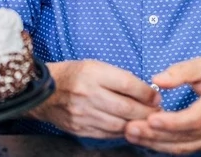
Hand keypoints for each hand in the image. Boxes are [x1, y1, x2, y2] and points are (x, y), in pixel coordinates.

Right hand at [30, 60, 160, 138]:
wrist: (43, 91)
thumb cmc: (72, 75)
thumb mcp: (94, 66)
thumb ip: (119, 78)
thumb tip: (146, 93)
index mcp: (92, 73)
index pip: (128, 84)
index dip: (147, 93)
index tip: (156, 97)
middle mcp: (87, 94)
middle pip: (127, 108)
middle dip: (147, 112)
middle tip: (158, 113)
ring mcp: (83, 114)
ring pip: (120, 124)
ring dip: (137, 124)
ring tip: (146, 121)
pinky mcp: (80, 128)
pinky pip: (108, 133)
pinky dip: (122, 131)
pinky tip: (128, 126)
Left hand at [125, 57, 200, 153]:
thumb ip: (181, 71)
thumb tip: (157, 80)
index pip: (195, 118)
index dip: (173, 122)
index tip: (151, 119)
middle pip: (184, 135)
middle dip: (155, 134)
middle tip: (131, 128)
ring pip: (182, 145)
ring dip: (155, 142)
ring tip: (132, 134)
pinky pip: (183, 148)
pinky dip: (162, 145)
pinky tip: (145, 139)